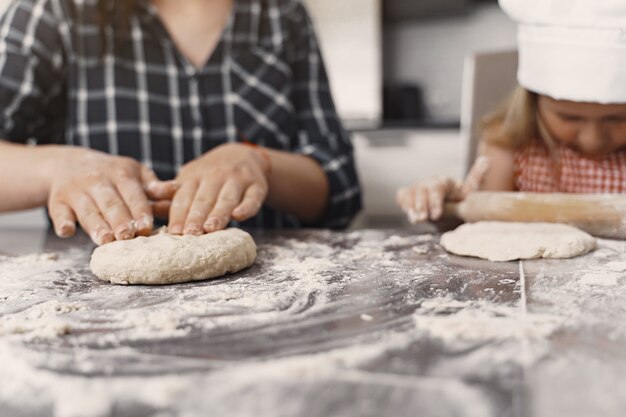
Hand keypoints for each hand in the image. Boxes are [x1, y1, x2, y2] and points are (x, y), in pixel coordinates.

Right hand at [46, 147, 177, 244]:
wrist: (68, 163)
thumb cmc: (112, 174)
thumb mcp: (134, 173)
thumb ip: (154, 186)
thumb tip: (178, 189)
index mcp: (120, 173)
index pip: (133, 193)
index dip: (139, 210)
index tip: (147, 227)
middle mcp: (97, 180)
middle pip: (110, 203)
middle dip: (119, 220)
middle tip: (127, 236)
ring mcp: (75, 191)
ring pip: (87, 210)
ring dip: (95, 226)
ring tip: (105, 241)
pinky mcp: (57, 201)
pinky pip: (58, 212)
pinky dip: (62, 222)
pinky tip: (66, 232)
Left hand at [168, 143, 270, 234]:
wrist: (243, 154)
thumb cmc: (210, 176)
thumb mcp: (190, 180)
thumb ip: (172, 197)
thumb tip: (150, 210)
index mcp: (194, 176)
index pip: (184, 197)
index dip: (179, 214)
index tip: (174, 233)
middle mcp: (215, 175)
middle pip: (204, 198)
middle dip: (196, 216)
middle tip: (190, 234)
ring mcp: (238, 179)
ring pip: (227, 198)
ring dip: (219, 213)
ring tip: (211, 229)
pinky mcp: (257, 185)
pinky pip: (253, 197)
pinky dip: (247, 207)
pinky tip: (239, 216)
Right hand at [396, 156, 488, 222]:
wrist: (450, 209)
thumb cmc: (461, 201)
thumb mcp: (471, 192)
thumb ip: (477, 178)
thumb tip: (486, 160)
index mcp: (444, 181)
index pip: (436, 187)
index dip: (434, 200)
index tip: (436, 214)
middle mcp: (429, 182)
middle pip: (421, 189)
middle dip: (421, 205)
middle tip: (423, 218)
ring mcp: (418, 188)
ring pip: (410, 193)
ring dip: (411, 207)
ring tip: (416, 219)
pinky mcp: (409, 194)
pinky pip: (402, 196)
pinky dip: (404, 204)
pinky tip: (411, 214)